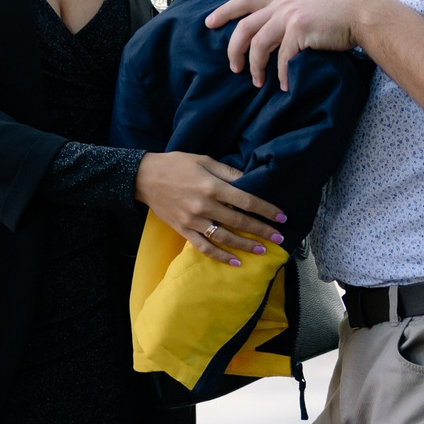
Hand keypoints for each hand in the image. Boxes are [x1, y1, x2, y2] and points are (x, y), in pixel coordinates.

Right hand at [134, 151, 284, 265]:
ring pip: (224, 237)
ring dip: (245, 245)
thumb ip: (228, 173)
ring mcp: (193, 220)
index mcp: (212, 187)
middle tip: (279, 238)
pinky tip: (235, 262)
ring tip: (262, 250)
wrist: (142, 177)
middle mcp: (204, 206)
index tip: (281, 217)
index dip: (266, 210)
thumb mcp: (204, 161)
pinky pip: (203, 246)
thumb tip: (250, 182)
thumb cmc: (175, 165)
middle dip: (262, 230)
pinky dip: (220, 256)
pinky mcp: (182, 230)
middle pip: (239, 221)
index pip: (246, 201)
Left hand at [206, 0, 369, 90]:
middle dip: (234, 50)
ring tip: (258, 82)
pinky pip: (283, 58)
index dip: (224, 11)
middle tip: (233, 68)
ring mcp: (290, 17)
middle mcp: (282, 5)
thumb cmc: (335, 14)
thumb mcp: (305, 6)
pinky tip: (283, 85)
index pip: (245, 1)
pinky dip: (281, 74)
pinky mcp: (301, 30)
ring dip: (256, 67)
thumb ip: (286, 13)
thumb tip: (268, 33)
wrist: (361, 12)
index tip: (208, 23)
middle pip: (244, 28)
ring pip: (259, 45)